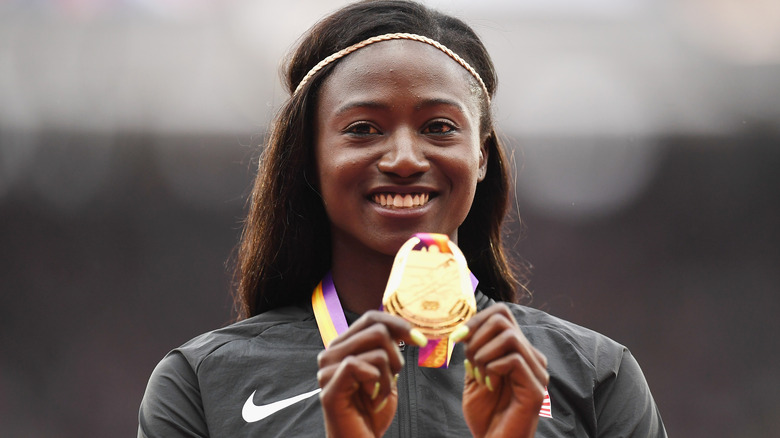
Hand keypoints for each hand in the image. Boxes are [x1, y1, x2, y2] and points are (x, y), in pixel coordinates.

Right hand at [316, 310, 427, 437]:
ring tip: (380, 394)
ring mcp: (327, 370)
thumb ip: (387, 349)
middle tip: (394, 378)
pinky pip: (359, 366)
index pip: (371, 318)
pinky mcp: (329, 387)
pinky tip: (373, 399)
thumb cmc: (372, 410)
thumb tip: (405, 328)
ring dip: (389, 377)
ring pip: (376, 351)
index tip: (419, 339)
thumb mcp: (386, 373)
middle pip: (377, 330)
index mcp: (343, 346)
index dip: (398, 323)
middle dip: (397, 356)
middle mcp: (331, 353)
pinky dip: (378, 384)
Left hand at [453, 304, 549, 437]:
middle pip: (503, 319)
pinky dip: (492, 368)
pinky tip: (488, 386)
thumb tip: (464, 329)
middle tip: (468, 362)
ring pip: (509, 337)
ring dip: (483, 354)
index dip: (476, 319)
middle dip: (476, 337)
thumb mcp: (474, 375)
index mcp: (519, 351)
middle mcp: (532, 358)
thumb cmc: (485, 415)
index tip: (456, 338)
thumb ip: (474, 351)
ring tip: (478, 375)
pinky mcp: (536, 389)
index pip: (502, 313)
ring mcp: (537, 372)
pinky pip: (513, 359)